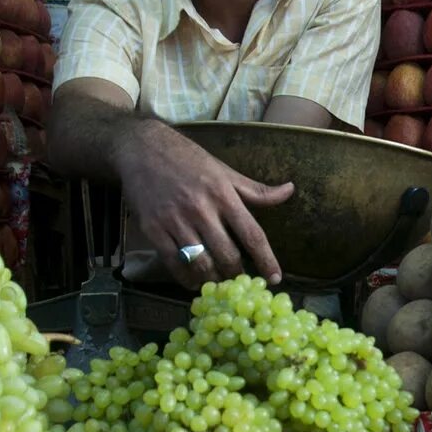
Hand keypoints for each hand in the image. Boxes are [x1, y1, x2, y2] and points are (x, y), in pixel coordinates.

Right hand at [117, 124, 293, 285]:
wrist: (141, 149)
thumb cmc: (187, 159)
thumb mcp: (224, 170)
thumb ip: (255, 189)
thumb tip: (289, 190)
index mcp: (223, 194)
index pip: (252, 234)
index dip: (266, 260)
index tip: (276, 279)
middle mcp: (201, 209)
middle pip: (228, 255)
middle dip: (238, 274)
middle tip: (241, 281)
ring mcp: (175, 221)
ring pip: (202, 264)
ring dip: (214, 279)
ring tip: (220, 282)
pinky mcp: (153, 230)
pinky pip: (174, 264)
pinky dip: (187, 278)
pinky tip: (195, 282)